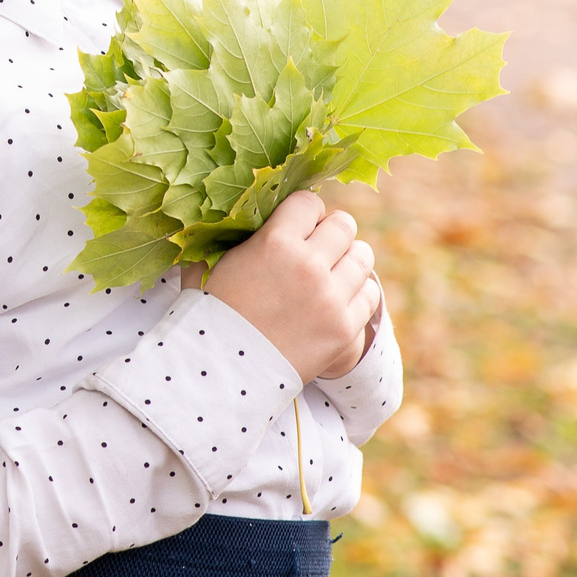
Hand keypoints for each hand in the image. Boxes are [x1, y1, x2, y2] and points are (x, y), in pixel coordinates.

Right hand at [198, 192, 380, 381]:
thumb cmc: (210, 316)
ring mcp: (331, 298)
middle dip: (331, 231)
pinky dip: (356, 292)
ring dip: (347, 259)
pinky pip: (369, 293)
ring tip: (331, 271)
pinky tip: (337, 298)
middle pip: (344, 225)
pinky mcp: (345, 328)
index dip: (303, 211)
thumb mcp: (207, 266)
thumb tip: (227, 217)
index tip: (297, 224)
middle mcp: (308, 265)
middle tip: (318, 246)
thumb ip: (222, 239)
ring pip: (363, 257)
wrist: (224, 374)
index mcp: (274, 243)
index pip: (309, 202)